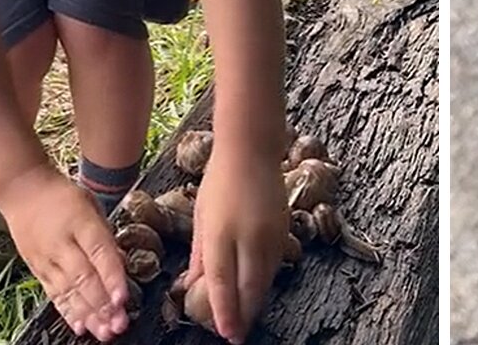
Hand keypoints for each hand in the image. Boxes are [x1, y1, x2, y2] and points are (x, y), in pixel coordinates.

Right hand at [0, 164, 131, 340]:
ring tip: (104, 332)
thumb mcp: (91, 205)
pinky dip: (68, 312)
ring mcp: (47, 258)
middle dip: (103, 305)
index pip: (99, 253)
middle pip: (84, 278)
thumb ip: (105, 236)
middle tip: (119, 325)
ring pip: (69, 291)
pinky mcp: (37, 269)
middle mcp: (62, 243)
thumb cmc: (63, 196)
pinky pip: (55, 294)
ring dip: (89, 315)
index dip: (111, 278)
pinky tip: (81, 326)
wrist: (22, 190)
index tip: (123, 299)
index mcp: (81, 222)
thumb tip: (121, 265)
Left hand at [186, 143, 288, 342]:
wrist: (252, 151)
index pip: (222, 283)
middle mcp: (248, 237)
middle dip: (243, 315)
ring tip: (245, 316)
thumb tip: (192, 283)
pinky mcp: (284, 231)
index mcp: (221, 233)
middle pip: (249, 288)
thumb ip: (199, 254)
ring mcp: (270, 235)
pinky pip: (275, 265)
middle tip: (236, 334)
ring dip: (255, 301)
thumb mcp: (201, 217)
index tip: (225, 333)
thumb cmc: (220, 180)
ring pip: (265, 280)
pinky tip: (256, 289)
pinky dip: (265, 281)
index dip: (224, 312)